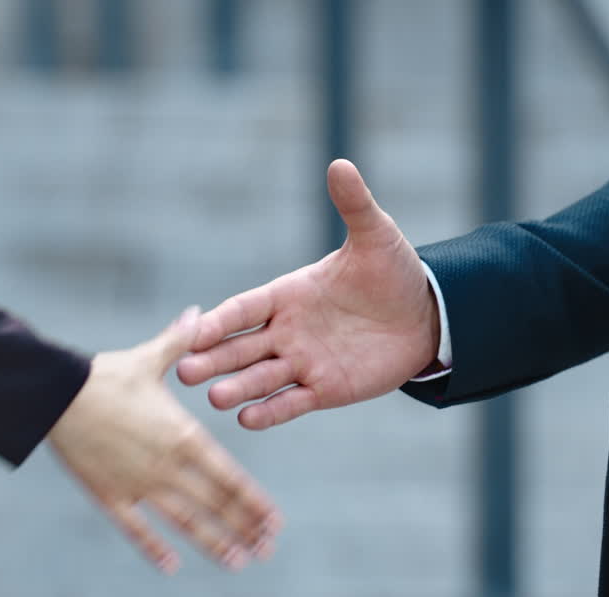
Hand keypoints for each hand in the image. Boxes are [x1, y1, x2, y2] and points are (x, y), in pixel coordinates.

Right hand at [48, 307, 280, 572]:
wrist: (55, 394)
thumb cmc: (106, 374)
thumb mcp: (150, 357)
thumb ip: (181, 342)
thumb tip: (199, 313)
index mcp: (185, 436)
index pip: (231, 478)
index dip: (255, 503)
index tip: (276, 521)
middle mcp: (168, 466)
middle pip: (215, 505)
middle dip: (245, 529)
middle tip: (267, 549)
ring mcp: (139, 484)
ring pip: (184, 522)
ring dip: (213, 543)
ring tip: (238, 561)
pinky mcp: (109, 494)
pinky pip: (136, 528)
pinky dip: (154, 548)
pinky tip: (172, 564)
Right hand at [177, 159, 440, 429]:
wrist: (425, 315)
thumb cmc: (394, 272)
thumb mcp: (376, 236)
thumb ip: (354, 206)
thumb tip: (341, 164)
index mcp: (288, 294)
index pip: (244, 308)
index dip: (219, 320)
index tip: (193, 332)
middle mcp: (287, 330)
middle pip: (240, 347)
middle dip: (213, 359)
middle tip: (184, 372)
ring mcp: (303, 362)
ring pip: (260, 378)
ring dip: (237, 388)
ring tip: (214, 399)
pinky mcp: (324, 389)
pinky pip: (292, 403)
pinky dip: (270, 412)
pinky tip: (247, 420)